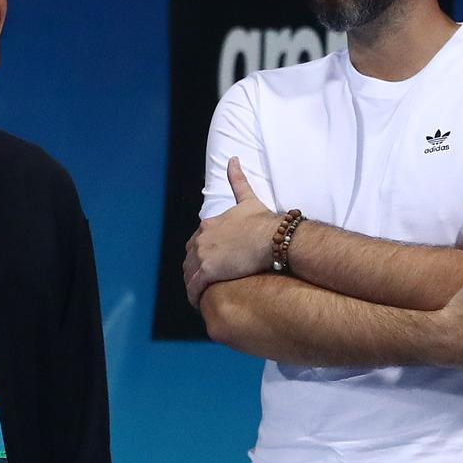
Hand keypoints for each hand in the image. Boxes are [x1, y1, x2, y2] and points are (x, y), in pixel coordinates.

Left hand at [183, 157, 279, 305]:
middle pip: (189, 259)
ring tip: (200, 296)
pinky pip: (195, 288)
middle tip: (202, 283)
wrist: (274, 238)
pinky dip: (194, 296)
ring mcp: (203, 256)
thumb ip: (237, 180)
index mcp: (208, 225)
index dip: (200, 255)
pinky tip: (198, 303)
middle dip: (194, 271)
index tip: (207, 264)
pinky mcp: (208, 272)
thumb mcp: (248, 199)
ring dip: (193, 285)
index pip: (195, 243)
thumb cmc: (264, 221)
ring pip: (190, 275)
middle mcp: (201, 239)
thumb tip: (233, 159)